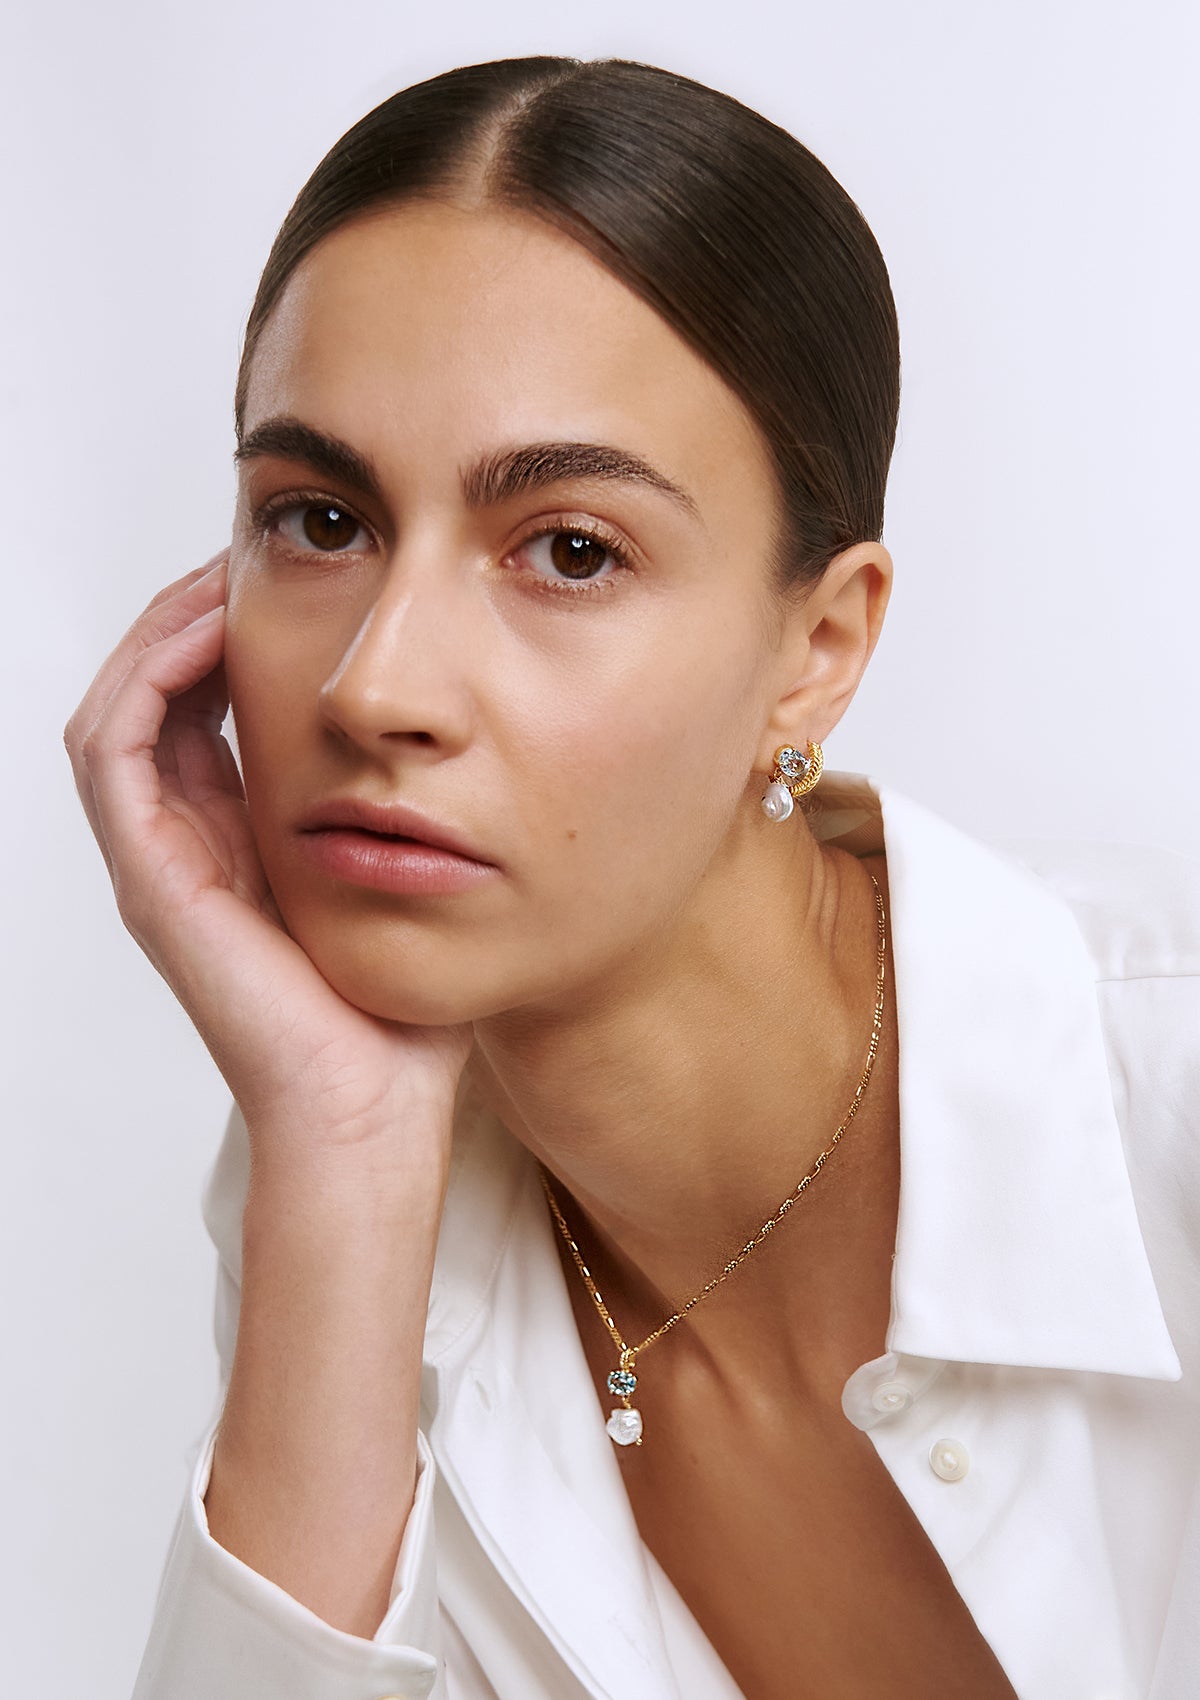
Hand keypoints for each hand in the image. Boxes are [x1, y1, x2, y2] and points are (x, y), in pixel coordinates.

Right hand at [64, 552, 472, 1172]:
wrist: (375, 1111)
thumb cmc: (403, 1018)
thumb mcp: (410, 888)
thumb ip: (406, 822)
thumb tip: (460, 751)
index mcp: (239, 848)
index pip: (204, 714)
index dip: (229, 637)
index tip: (290, 579)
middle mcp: (188, 850)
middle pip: (157, 699)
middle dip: (194, 616)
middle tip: (249, 554)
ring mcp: (160, 867)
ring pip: (121, 709)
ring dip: (163, 632)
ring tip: (224, 574)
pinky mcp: (152, 882)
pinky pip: (113, 749)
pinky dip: (147, 677)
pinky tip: (210, 630)